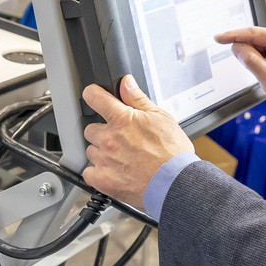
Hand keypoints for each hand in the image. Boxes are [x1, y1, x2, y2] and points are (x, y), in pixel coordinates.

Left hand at [81, 75, 193, 208]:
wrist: (176, 183)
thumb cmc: (173, 153)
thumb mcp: (161, 117)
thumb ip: (137, 99)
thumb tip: (126, 83)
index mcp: (122, 120)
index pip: (94, 97)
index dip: (93, 94)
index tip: (94, 96)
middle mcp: (109, 139)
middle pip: (90, 129)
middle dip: (103, 132)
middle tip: (121, 139)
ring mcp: (104, 160)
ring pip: (91, 151)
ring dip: (102, 152)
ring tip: (122, 157)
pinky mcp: (103, 180)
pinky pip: (89, 172)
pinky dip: (98, 172)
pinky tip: (114, 171)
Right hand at [214, 24, 265, 106]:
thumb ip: (250, 61)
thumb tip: (236, 47)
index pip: (252, 33)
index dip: (233, 35)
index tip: (218, 37)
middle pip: (252, 39)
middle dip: (249, 54)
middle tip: (260, 69)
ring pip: (254, 43)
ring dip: (255, 57)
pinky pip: (259, 46)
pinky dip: (258, 57)